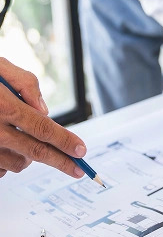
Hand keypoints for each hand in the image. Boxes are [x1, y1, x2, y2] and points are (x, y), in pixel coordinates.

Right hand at [0, 58, 86, 177]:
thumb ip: (26, 84)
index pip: (43, 129)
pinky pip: (0, 169)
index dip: (65, 142)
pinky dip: (8, 161)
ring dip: (29, 156)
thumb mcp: (0, 67)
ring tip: (21, 138)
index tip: (81, 151)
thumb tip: (44, 111)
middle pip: (36, 152)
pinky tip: (4, 146)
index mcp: (2, 105)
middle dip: (61, 161)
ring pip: (19, 163)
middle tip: (77, 169)